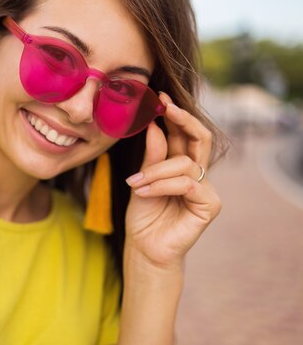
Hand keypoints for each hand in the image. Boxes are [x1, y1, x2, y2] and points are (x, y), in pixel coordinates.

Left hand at [124, 92, 221, 269]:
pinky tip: (144, 193)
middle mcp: (198, 173)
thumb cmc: (143, 215)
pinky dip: (162, 185)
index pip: (185, 133)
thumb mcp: (142, 179)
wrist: (144, 247)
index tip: (159, 96)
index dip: (175, 114)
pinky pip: (186, 183)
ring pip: (184, 163)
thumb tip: (154, 124)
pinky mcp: (210, 205)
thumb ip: (152, 155)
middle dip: (182, 119)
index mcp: (182, 164)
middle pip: (200, 137)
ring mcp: (206, 188)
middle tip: (164, 106)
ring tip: (135, 184)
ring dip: (155, 171)